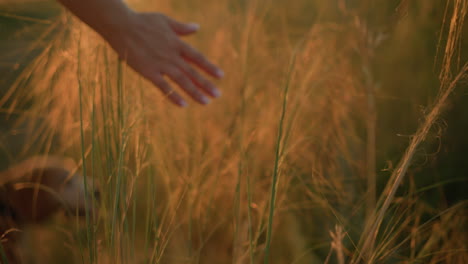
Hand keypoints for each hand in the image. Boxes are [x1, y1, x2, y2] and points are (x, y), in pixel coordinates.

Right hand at [100, 12, 223, 106]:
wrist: (121, 25)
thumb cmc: (142, 21)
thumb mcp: (165, 20)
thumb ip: (182, 28)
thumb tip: (197, 28)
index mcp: (177, 43)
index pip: (197, 57)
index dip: (209, 67)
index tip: (221, 76)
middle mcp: (172, 55)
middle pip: (192, 72)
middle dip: (206, 84)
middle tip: (218, 95)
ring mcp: (161, 64)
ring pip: (182, 81)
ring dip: (194, 92)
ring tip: (206, 102)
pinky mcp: (148, 72)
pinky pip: (164, 86)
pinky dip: (174, 96)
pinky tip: (183, 105)